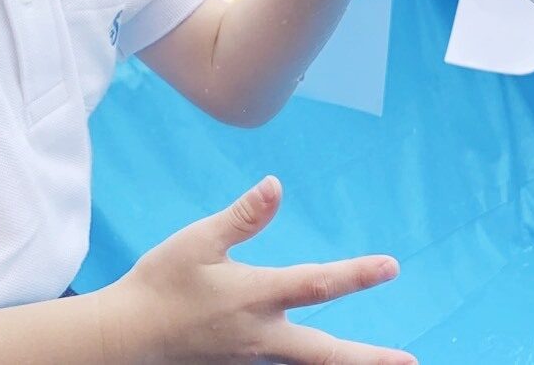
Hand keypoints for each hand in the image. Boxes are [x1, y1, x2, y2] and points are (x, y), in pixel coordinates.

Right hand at [105, 176, 413, 363]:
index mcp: (254, 296)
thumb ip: (242, 217)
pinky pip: (285, 364)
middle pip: (326, 353)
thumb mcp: (197, 241)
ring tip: (384, 362)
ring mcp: (253, 356)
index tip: (391, 267)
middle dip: (369, 359)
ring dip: (347, 363)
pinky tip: (324, 356)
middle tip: (407, 362)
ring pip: (309, 363)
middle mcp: (261, 334)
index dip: (356, 275)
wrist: (125, 339)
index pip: (316, 285)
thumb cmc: (160, 284)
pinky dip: (312, 363)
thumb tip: (276, 186)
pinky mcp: (241, 364)